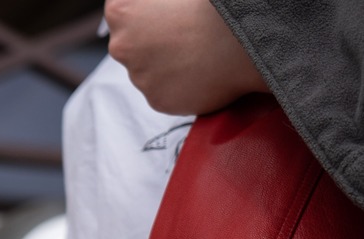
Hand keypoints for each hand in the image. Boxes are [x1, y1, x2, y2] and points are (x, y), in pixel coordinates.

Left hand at [105, 0, 268, 114]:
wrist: (245, 36)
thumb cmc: (214, 5)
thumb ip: (150, 0)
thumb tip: (150, 4)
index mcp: (121, 13)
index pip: (120, 12)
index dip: (143, 10)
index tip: (160, 10)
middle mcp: (122, 47)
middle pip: (131, 44)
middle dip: (152, 38)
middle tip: (185, 29)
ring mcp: (139, 77)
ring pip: (149, 69)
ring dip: (168, 62)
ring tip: (200, 49)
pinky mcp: (159, 101)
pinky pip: (166, 91)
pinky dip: (181, 83)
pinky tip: (202, 69)